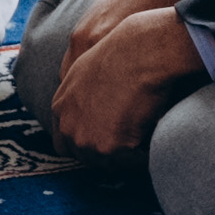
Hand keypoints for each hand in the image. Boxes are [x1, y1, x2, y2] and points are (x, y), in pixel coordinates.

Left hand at [47, 1, 207, 159]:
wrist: (142, 51)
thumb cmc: (124, 53)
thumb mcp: (85, 70)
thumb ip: (79, 96)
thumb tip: (93, 111)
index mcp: (60, 108)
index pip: (65, 144)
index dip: (86, 146)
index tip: (106, 143)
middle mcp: (68, 127)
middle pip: (87, 159)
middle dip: (108, 155)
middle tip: (131, 142)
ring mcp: (87, 139)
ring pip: (110, 164)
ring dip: (127, 156)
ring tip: (143, 135)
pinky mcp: (109, 148)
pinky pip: (132, 164)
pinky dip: (145, 156)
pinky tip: (153, 138)